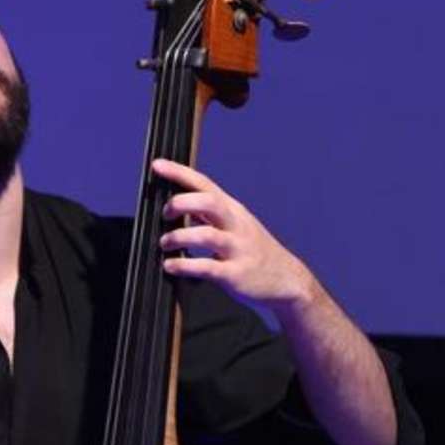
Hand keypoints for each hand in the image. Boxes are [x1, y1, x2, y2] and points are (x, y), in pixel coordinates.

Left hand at [153, 158, 315, 315]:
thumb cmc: (253, 251)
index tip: (157, 164)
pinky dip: (184, 265)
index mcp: (232, 210)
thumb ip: (208, 215)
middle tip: (165, 214)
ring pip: (206, 235)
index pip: (205, 184)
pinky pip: (206, 267)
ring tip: (165, 243)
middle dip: (181, 203)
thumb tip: (176, 206)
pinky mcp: (236, 274)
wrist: (287, 280)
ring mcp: (237, 249)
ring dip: (178, 237)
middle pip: (208, 202)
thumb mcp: (235, 226)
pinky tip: (170, 266)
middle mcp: (236, 225)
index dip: (180, 172)